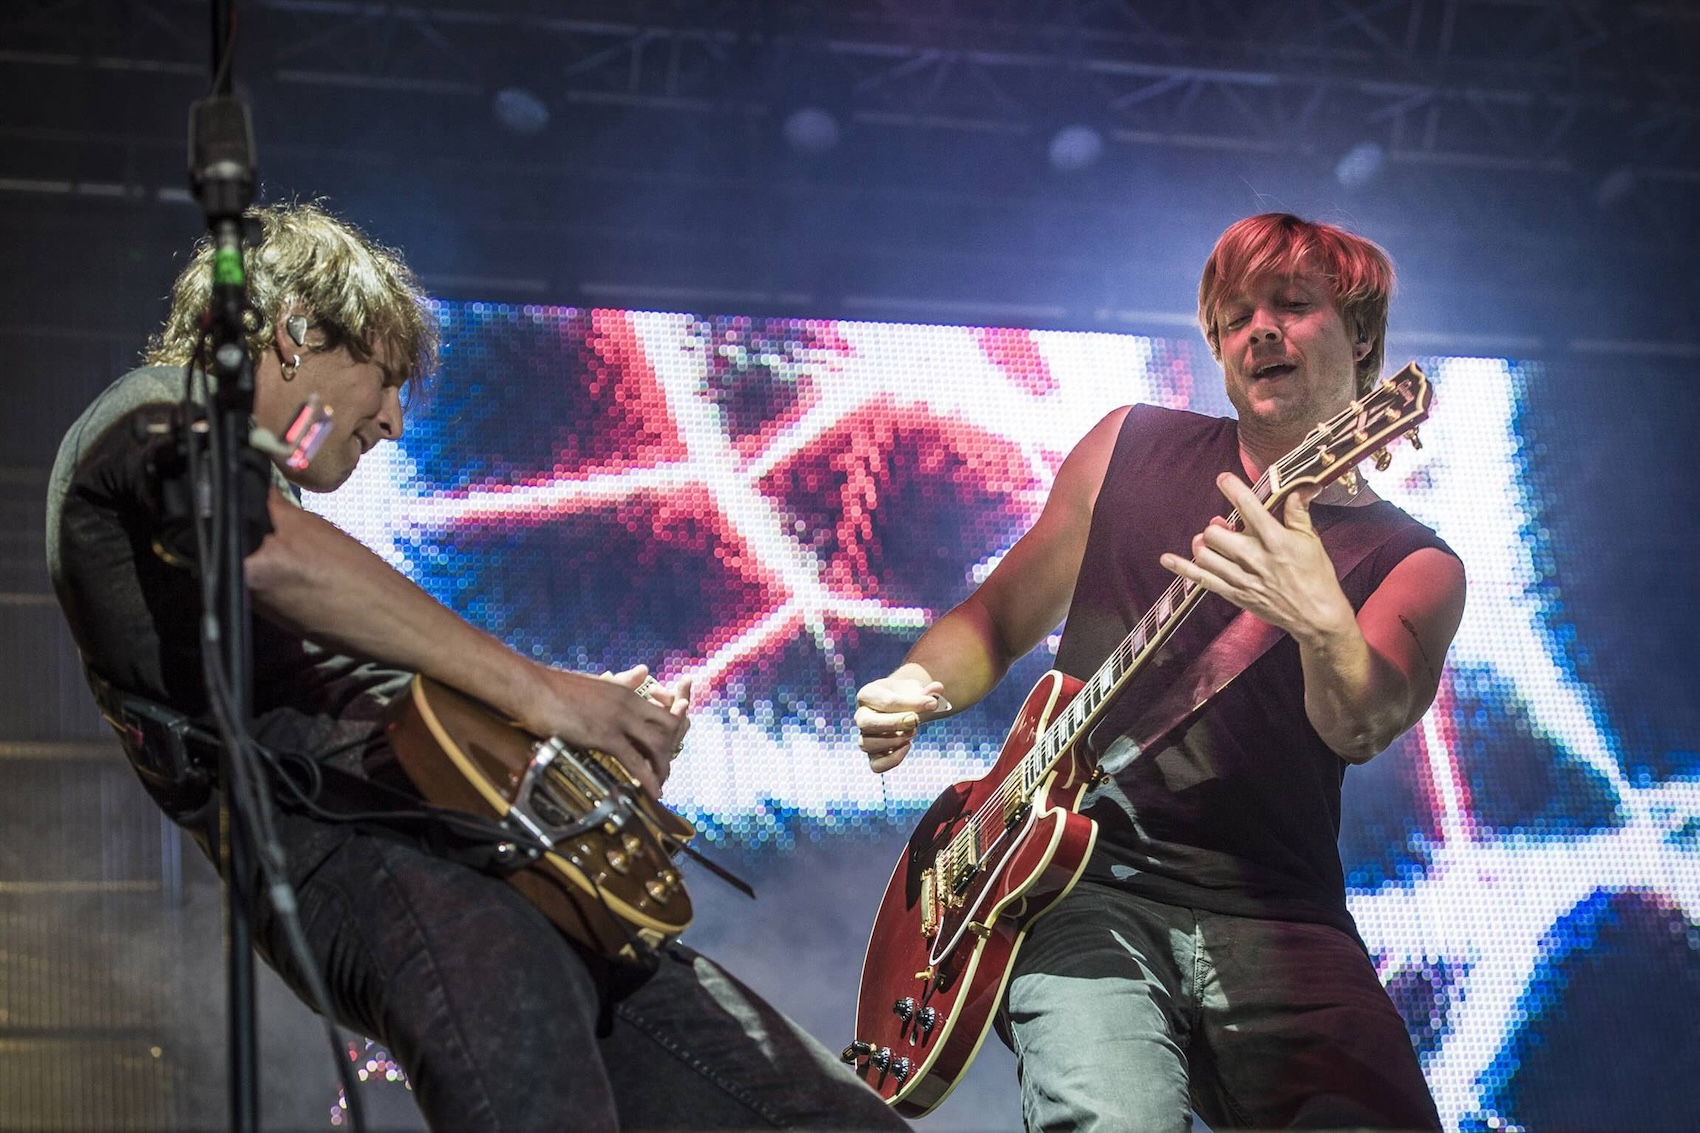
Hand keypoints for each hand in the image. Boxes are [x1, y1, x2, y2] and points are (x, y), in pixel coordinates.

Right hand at [526, 664, 687, 796]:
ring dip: (663, 768)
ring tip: (660, 785)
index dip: (672, 733)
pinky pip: (636, 761)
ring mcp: (619, 720)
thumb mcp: (598, 682)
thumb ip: (624, 680)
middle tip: (664, 770)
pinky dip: (648, 780)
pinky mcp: (606, 736)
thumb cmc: (558, 687)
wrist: (534, 688)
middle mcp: (629, 704)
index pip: (664, 711)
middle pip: (669, 729)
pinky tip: (652, 791)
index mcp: (628, 692)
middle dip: (671, 751)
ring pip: (658, 746)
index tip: (667, 749)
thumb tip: (643, 670)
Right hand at [855, 671, 951, 772]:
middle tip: (916, 721)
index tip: (932, 704)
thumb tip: (937, 689)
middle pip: (866, 723)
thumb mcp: (917, 689)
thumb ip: (927, 690)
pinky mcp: (873, 754)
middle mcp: (861, 716)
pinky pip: (876, 765)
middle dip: (894, 723)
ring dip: (892, 741)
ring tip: (912, 732)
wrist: (905, 706)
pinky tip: (907, 747)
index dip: (910, 704)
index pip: (884, 701)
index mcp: (868, 694)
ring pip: (866, 745)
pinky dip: (892, 760)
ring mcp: (865, 736)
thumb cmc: (908, 696)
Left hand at [1158, 473, 1356, 644]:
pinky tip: (1166, 559)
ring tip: (1212, 542)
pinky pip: (1201, 579)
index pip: (1248, 507)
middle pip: (1216, 533)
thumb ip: (1298, 511)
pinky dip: (1181, 568)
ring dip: (1204, 544)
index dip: (1232, 488)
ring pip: (1205, 554)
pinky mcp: (1234, 594)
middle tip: (1225, 527)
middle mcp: (1255, 558)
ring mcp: (1242, 578)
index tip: (1223, 479)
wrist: (1316, 616)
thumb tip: (1300, 486)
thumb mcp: (1311, 540)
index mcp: (1275, 540)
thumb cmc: (1316, 576)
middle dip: (1217, 526)